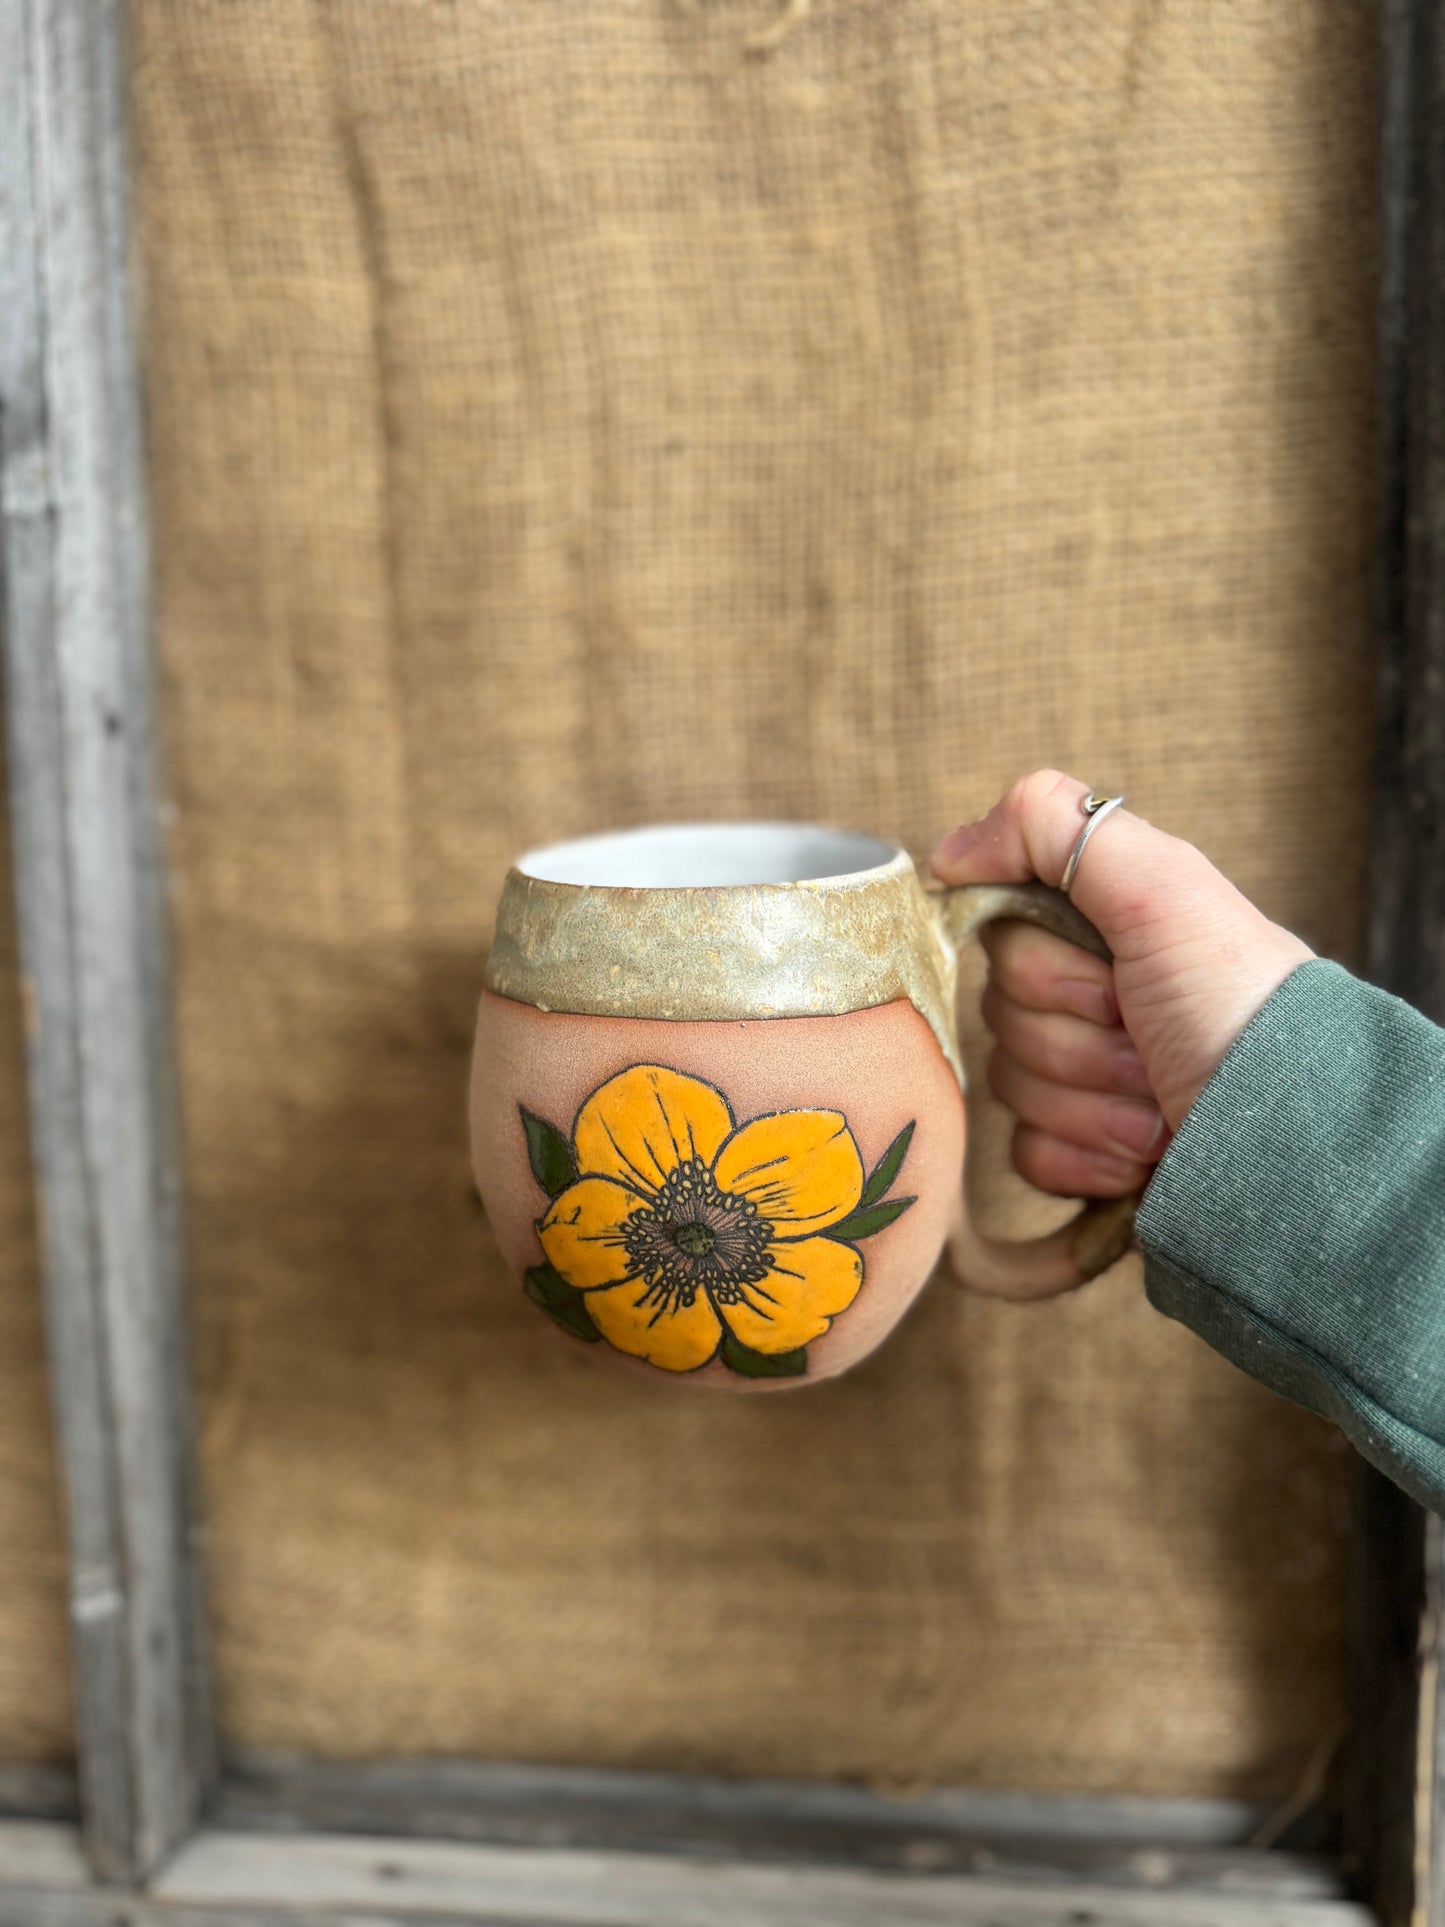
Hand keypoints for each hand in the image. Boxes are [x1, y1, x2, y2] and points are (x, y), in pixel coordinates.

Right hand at [930, 770, 1313, 1200]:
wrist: (1290, 1139)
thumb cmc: (1238, 1008)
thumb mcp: (1163, 888)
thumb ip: (1050, 826)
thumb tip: (947, 851)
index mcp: (1107, 931)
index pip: (1000, 938)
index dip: (1043, 967)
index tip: (1113, 979)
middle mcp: (1094, 997)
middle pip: (1000, 1014)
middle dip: (1078, 1039)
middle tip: (1148, 1042)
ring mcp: (1086, 1079)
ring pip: (1010, 1085)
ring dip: (1091, 1102)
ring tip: (1161, 1102)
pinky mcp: (1082, 1151)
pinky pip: (1025, 1151)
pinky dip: (1083, 1156)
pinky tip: (1142, 1152)